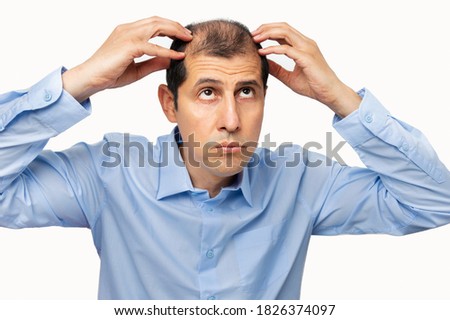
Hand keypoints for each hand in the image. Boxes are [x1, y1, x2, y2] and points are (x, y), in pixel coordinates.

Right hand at [63, 16, 191, 101]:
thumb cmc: (110, 74)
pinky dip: (167, 52)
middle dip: (175, 26)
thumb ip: (153, 63)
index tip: (182, 35)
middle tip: (189, 35)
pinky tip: (178, 56)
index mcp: (128, 32)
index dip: (170, 27)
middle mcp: (128, 30)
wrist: (91, 78)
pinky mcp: (129, 46)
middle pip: (157, 21)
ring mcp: (128, 35)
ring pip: (156, 26)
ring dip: (174, 31)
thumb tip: (170, 61)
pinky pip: (153, 47)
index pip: (153, 23)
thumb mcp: (137, 69)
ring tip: (187, 39)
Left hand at [252, 22, 360, 117]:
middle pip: (283, 27)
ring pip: (285, 32)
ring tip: (255, 39)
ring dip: (268, 34)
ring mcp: (307, 49)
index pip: (284, 31)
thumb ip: (277, 69)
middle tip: (252, 34)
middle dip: (265, 28)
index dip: (268, 30)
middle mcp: (306, 43)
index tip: (255, 37)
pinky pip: (286, 49)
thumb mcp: (289, 77)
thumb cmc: (313, 85)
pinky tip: (263, 52)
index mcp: (302, 46)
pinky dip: (272, 49)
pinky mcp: (307, 57)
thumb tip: (263, 63)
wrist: (329, 93)